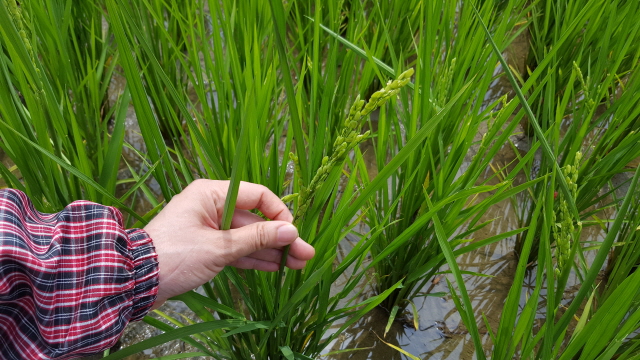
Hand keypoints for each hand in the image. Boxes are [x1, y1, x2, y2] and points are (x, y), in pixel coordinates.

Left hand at [143, 179, 314, 308]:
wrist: (135, 281)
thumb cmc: (174, 256)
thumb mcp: (220, 247)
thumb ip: (257, 238)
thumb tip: (291, 231)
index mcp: (212, 194)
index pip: (257, 195)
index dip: (279, 213)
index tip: (292, 234)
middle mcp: (212, 206)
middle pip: (255, 219)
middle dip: (280, 238)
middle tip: (305, 255)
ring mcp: (209, 227)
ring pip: (247, 236)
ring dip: (270, 251)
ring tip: (297, 265)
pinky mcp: (206, 247)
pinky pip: (236, 248)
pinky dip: (253, 257)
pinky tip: (275, 267)